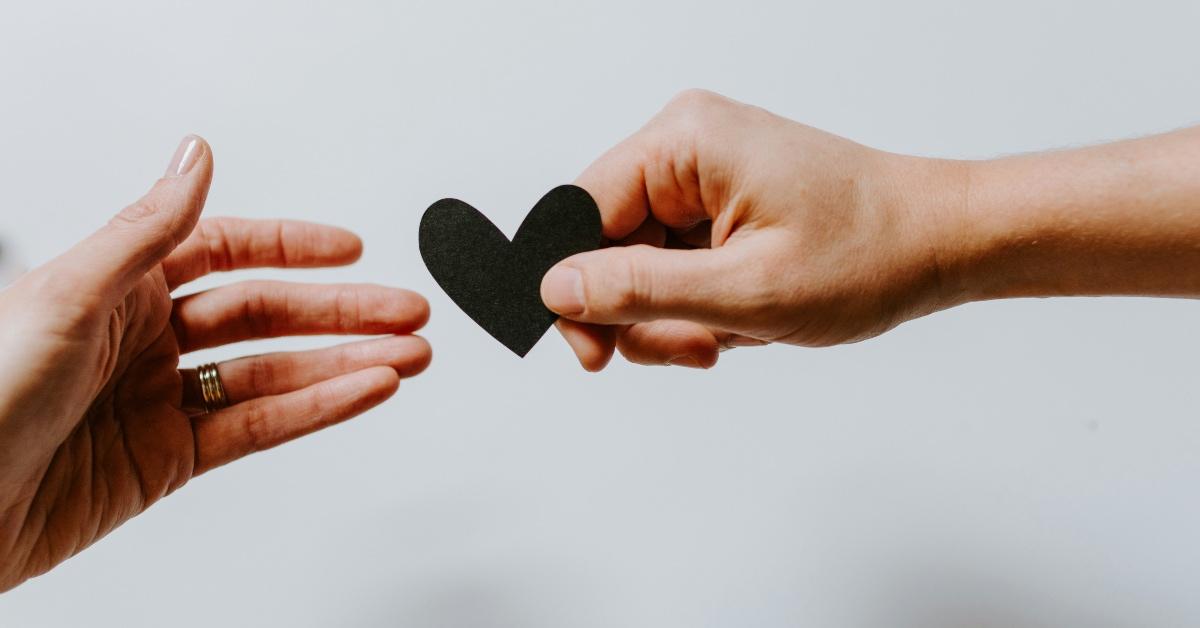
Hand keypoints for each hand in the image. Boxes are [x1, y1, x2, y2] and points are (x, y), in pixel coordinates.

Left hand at [0, 136, 430, 590]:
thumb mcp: (66, 295)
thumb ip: (147, 230)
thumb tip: (196, 157)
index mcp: (115, 287)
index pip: (223, 251)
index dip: (290, 247)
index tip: (349, 248)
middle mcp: (144, 340)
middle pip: (265, 314)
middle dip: (342, 311)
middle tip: (405, 310)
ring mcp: (162, 401)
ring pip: (275, 373)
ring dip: (346, 363)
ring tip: (408, 355)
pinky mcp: (171, 460)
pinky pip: (260, 427)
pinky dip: (318, 409)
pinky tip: (362, 390)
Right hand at [543, 90, 1199, 370]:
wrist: (942, 243)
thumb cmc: (870, 253)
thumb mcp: (746, 291)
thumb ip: (640, 290)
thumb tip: (555, 289)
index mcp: (684, 142)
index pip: (578, 214)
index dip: (575, 290)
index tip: (594, 354)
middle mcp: (687, 146)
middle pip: (606, 244)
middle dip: (642, 312)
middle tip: (695, 348)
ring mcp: (704, 173)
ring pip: (640, 264)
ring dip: (675, 316)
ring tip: (732, 334)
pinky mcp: (721, 201)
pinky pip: (675, 263)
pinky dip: (699, 305)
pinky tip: (743, 318)